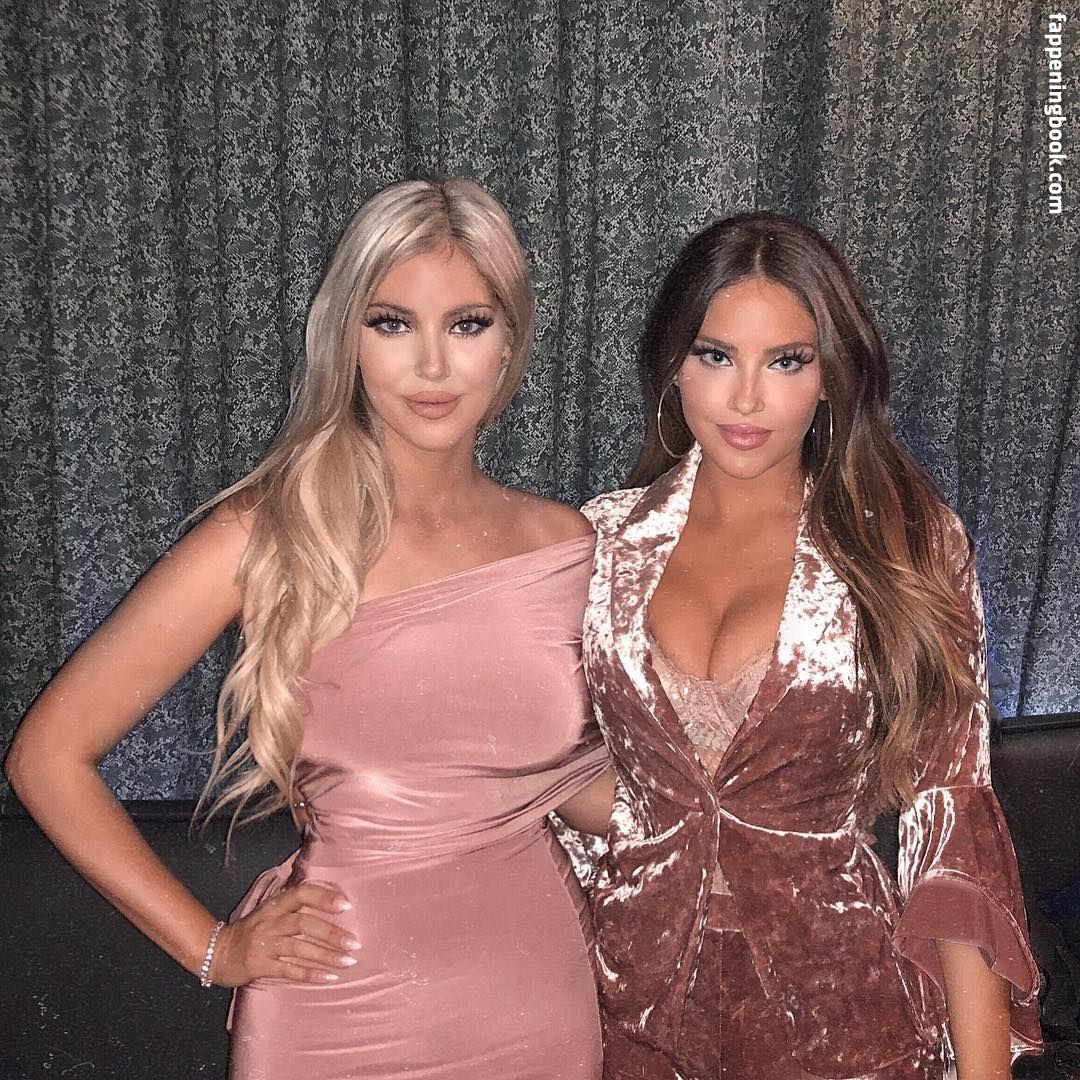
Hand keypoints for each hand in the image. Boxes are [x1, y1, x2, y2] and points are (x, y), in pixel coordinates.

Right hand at [209, 882, 359, 986]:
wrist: (217, 952)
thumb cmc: (251, 931)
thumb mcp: (269, 911)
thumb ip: (293, 905)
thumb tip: (326, 896)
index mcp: (275, 906)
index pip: (301, 894)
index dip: (324, 897)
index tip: (346, 905)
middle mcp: (270, 922)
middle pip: (304, 923)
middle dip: (331, 933)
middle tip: (355, 943)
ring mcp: (264, 944)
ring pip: (299, 947)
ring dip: (326, 955)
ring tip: (348, 962)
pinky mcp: (259, 966)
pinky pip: (288, 970)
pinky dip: (310, 974)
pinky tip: (328, 977)